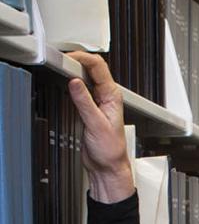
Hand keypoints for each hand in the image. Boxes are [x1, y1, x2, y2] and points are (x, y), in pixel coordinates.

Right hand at [67, 51, 134, 202]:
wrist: (108, 166)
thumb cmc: (110, 150)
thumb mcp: (96, 124)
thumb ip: (85, 103)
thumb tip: (75, 83)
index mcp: (113, 96)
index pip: (99, 67)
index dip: (83, 58)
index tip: (68, 57)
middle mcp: (106, 97)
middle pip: (91, 69)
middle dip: (75, 62)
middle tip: (60, 62)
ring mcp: (97, 102)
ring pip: (84, 79)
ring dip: (72, 73)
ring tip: (60, 71)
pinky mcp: (88, 109)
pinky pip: (79, 91)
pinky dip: (70, 85)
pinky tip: (63, 86)